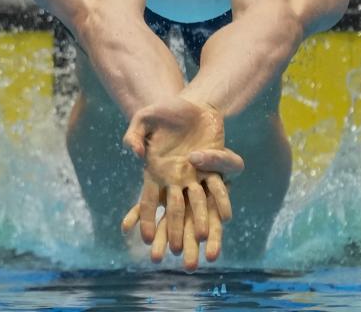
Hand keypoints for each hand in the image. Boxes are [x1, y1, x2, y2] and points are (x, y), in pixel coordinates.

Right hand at [121, 98, 243, 260]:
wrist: (195, 105)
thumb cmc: (166, 110)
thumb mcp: (144, 117)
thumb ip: (134, 133)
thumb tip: (137, 154)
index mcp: (156, 172)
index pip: (147, 201)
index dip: (145, 219)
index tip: (145, 239)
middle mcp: (176, 180)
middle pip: (174, 213)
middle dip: (176, 235)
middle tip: (179, 257)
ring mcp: (196, 176)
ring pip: (198, 206)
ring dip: (201, 224)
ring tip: (204, 241)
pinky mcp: (214, 168)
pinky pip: (218, 188)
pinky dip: (222, 201)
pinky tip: (226, 216)